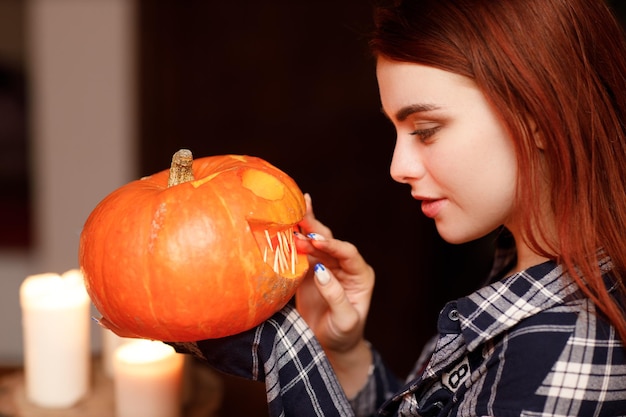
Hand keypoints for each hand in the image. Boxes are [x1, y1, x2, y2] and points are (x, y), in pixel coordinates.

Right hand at [295, 193, 374, 396]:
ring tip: (288, 217)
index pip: (347, 253)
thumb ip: (335, 295)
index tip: (315, 241)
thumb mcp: (345, 320)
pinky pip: (303, 254)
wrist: (330, 346)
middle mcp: (345, 267)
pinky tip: (285, 229)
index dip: (332, 245)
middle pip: (330, 242)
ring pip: (315, 244)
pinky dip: (294, 242)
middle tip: (300, 215)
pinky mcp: (311, 272)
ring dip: (302, 232)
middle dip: (315, 229)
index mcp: (360, 275)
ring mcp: (327, 267)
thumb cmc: (343, 335)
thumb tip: (321, 271)